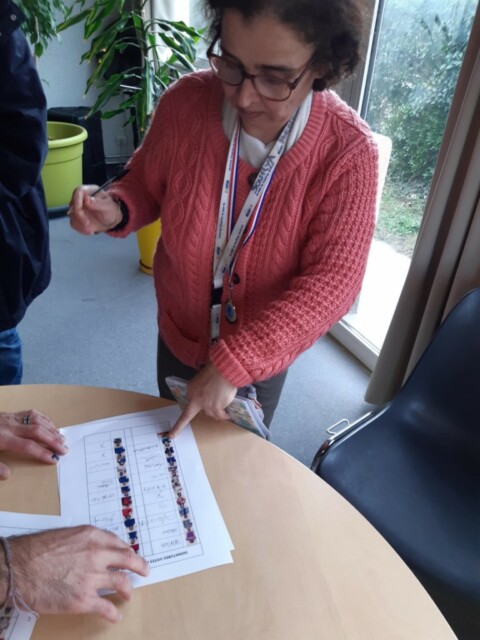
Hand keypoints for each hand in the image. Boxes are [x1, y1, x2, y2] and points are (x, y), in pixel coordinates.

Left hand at [0, 410, 67, 479]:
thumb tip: (7, 475)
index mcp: (2, 439)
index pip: (28, 446)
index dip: (42, 453)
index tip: (54, 460)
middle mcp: (10, 426)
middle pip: (37, 431)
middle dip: (52, 440)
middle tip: (65, 449)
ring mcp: (11, 418)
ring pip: (36, 420)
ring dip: (51, 429)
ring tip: (62, 438)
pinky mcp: (10, 413)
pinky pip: (31, 413)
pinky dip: (44, 418)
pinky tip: (50, 424)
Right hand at [8, 526, 149, 621]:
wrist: (19, 569)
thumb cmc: (36, 550)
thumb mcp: (66, 535)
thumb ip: (85, 540)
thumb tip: (96, 548)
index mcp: (92, 536)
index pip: (118, 543)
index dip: (127, 551)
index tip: (131, 556)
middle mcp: (97, 555)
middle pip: (128, 560)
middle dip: (140, 566)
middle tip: (145, 570)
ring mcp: (92, 578)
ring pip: (122, 584)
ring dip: (128, 590)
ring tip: (129, 594)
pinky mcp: (83, 600)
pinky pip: (107, 608)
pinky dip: (114, 613)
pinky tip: (116, 615)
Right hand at [68, 185, 120, 234]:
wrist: (111, 220)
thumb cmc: (111, 210)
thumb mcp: (108, 206)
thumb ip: (98, 203)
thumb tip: (86, 199)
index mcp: (89, 191)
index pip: (78, 192)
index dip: (77, 200)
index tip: (79, 210)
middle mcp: (81, 198)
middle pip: (73, 205)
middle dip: (79, 217)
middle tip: (88, 225)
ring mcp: (78, 208)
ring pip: (72, 216)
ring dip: (81, 225)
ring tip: (91, 230)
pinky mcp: (77, 217)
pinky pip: (74, 224)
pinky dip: (81, 229)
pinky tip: (90, 231)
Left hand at [169, 363, 236, 436]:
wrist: (224, 370)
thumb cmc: (215, 372)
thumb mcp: (200, 380)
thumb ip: (198, 392)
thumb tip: (204, 401)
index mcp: (191, 391)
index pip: (184, 409)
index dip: (178, 426)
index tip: (171, 435)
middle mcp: (196, 400)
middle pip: (200, 411)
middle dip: (208, 408)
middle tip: (210, 404)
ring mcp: (206, 405)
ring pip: (211, 414)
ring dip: (218, 410)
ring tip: (224, 401)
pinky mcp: (216, 408)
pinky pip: (221, 416)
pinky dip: (225, 415)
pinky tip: (228, 413)